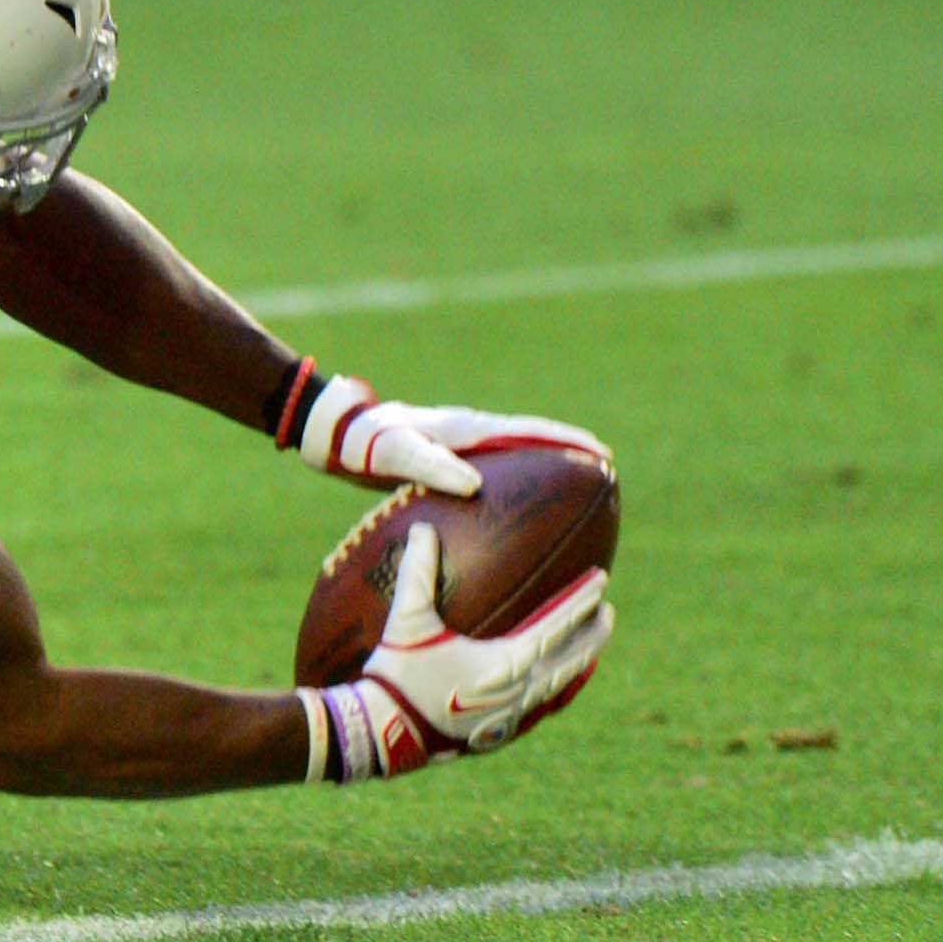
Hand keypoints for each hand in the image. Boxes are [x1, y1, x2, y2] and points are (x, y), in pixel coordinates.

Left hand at [291, 372, 610, 496]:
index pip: (532, 432)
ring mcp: (459, 446)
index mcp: (468, 429)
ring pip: (515, 455)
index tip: (604, 455)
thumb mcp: (399, 455)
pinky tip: (515, 512)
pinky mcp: (445, 461)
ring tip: (574, 493)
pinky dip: (515, 483)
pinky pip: (493, 472)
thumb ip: (433, 467)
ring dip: (545, 467)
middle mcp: (470, 434)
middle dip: (569, 453)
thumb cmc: (367, 444)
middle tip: (605, 473)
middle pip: (532, 440)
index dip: (569, 443)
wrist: (336, 436)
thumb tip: (474, 486)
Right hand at [301, 524, 611, 782]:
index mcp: (507, 661)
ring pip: (562, 686)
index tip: (601, 579)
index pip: (558, 624)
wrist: (386, 733)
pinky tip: (559, 688)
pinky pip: (544, 708)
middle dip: (594, 633)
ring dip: (580, 663)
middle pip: (573, 658)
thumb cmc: (399, 675)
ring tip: (593, 649)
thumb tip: (425, 528)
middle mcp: (521, 690)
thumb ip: (418, 572)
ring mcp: (515, 716)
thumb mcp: (407, 621)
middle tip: (609, 611)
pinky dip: (560, 693)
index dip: (581, 599)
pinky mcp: (502, 733)